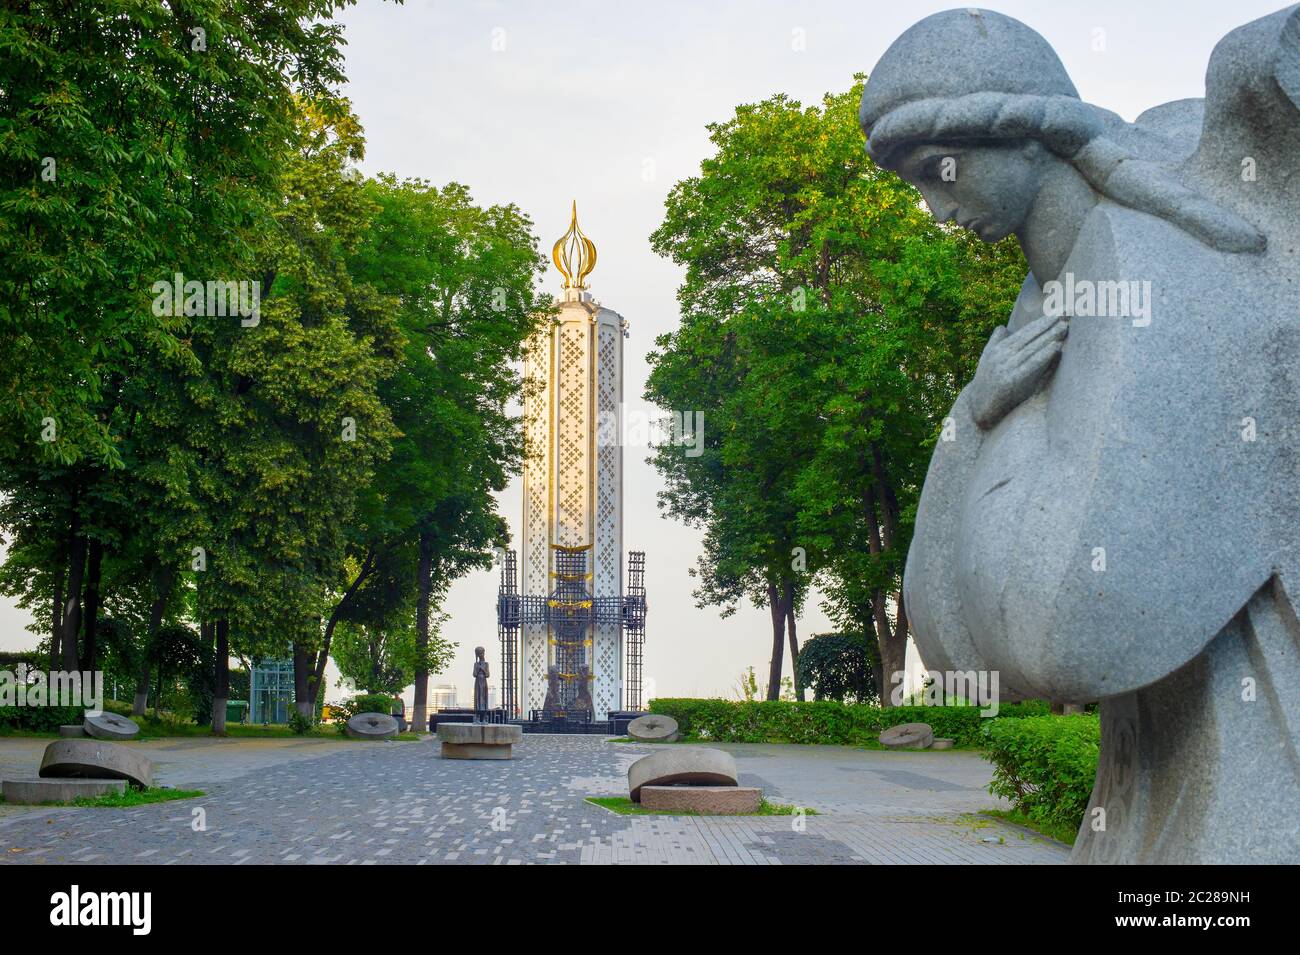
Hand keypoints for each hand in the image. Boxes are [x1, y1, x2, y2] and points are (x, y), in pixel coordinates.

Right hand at [967, 314, 1067, 429]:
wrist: (978, 406)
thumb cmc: (986, 382)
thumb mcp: (986, 359)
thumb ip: (995, 342)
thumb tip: (1002, 328)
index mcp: (999, 348)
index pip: (1025, 332)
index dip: (1042, 322)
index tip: (1057, 314)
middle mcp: (1002, 355)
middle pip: (1030, 336)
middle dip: (1049, 324)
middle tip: (1066, 314)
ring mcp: (1006, 367)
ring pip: (1033, 348)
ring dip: (1050, 336)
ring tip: (1065, 327)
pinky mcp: (1012, 380)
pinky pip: (1032, 364)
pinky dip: (1044, 354)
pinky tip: (1056, 346)